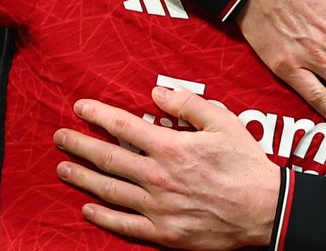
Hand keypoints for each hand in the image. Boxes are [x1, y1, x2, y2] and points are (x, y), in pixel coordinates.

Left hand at [54, 87, 277, 249]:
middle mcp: (157, 177)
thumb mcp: (224, 122)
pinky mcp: (163, 233)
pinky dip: (103, 217)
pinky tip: (88, 208)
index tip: (80, 107)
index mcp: (171, 147)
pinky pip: (124, 225)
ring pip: (110, 190)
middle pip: (108, 158)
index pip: (123, 126)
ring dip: (83, 177)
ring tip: (64, 168)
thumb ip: (188, 105)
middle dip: (80, 145)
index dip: (98, 115)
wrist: (265, 210)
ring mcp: (158, 208)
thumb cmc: (246, 164)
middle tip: (60, 137)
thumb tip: (157, 93)